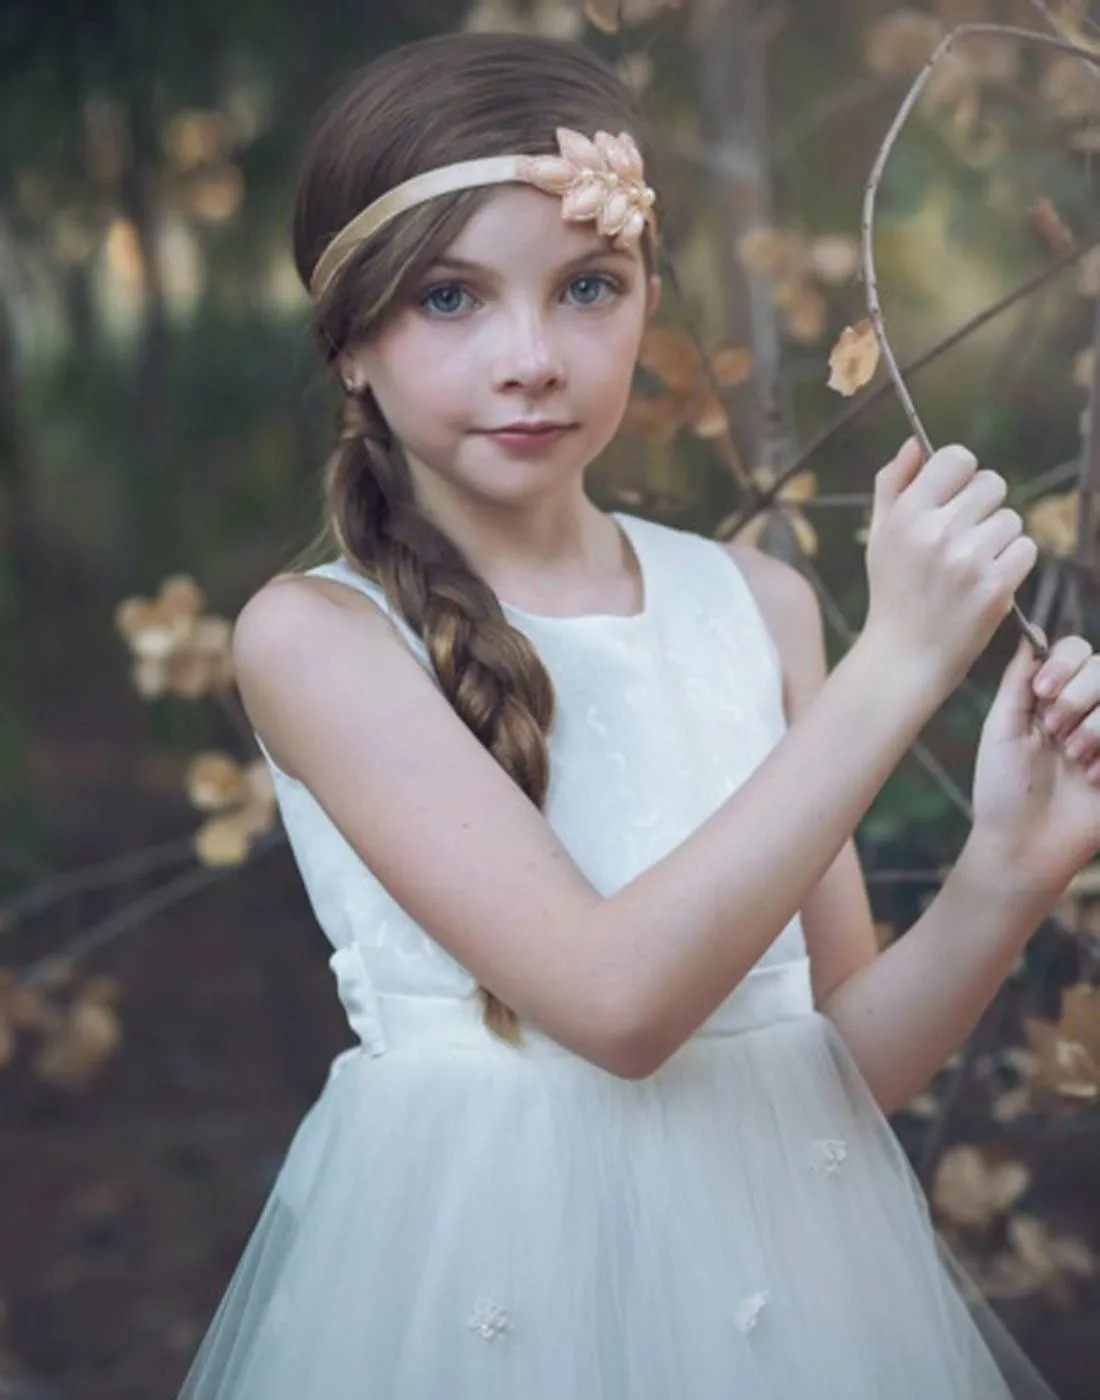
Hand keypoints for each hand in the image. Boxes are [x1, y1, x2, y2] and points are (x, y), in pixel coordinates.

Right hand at [862, 439, 1037, 699]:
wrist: (904, 657)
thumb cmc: (893, 592)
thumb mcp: (880, 537)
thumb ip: (893, 485)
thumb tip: (915, 443)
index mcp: (906, 514)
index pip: (958, 459)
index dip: (962, 476)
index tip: (956, 499)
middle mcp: (936, 533)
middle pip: (993, 484)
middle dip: (984, 507)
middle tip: (966, 538)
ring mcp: (968, 560)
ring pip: (1012, 519)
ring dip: (999, 539)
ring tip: (972, 567)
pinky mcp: (995, 586)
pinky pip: (1026, 549)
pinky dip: (1013, 564)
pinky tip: (987, 582)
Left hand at [971, 632, 1099, 890]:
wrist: (1023, 845)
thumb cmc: (1002, 790)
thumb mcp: (1002, 728)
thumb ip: (1019, 679)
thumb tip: (1029, 630)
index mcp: (1053, 698)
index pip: (1077, 650)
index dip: (1066, 664)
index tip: (1044, 693)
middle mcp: (1087, 711)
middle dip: (1078, 698)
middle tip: (1055, 734)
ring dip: (1096, 727)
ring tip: (1072, 759)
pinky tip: (1091, 780)